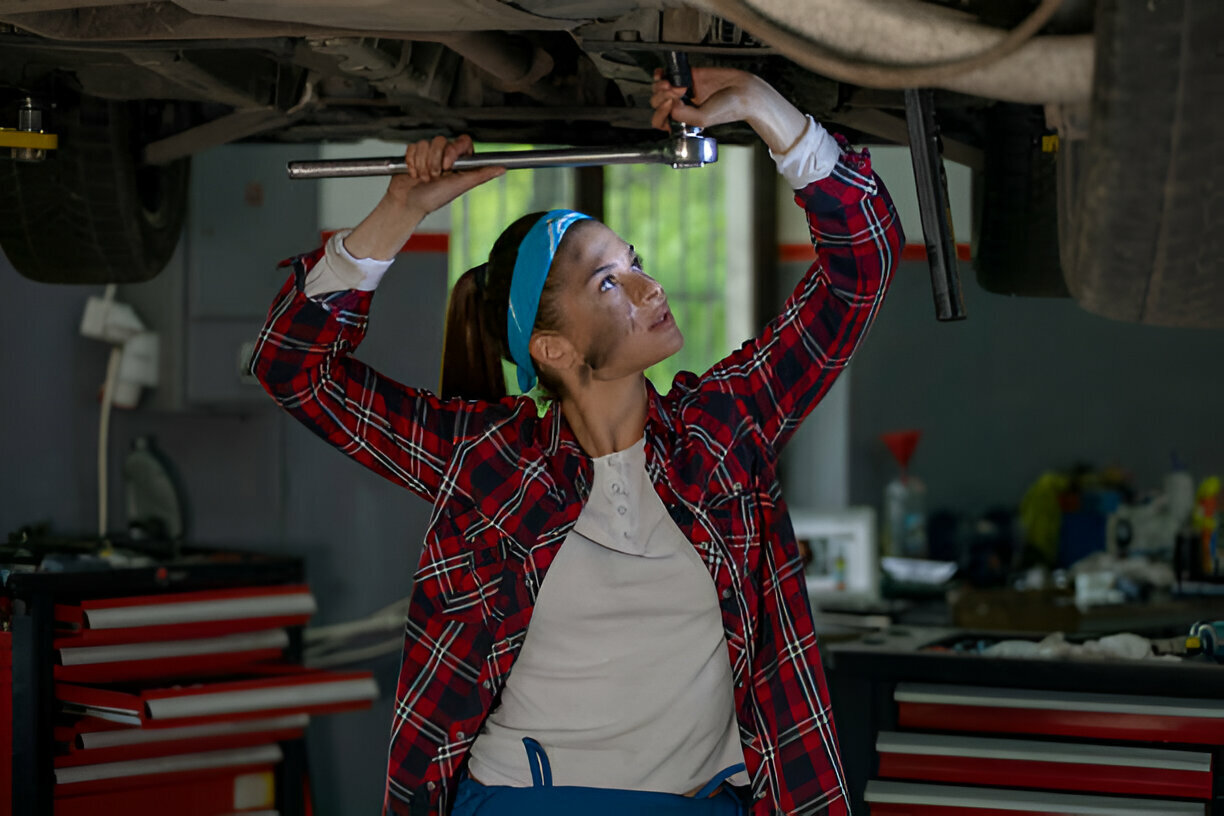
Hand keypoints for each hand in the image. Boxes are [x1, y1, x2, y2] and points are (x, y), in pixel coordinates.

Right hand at [386, 134, 504, 216]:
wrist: (410, 204)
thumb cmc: (435, 198)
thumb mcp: (460, 186)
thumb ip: (481, 175)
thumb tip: (502, 169)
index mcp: (460, 161)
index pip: (462, 141)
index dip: (453, 150)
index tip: (447, 165)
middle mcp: (446, 155)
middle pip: (441, 140)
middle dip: (434, 161)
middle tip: (434, 177)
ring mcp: (430, 154)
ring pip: (425, 144)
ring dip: (422, 164)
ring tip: (424, 178)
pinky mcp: (415, 154)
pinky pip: (413, 147)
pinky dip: (411, 162)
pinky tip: (414, 174)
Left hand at [649, 67, 758, 131]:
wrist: (742, 90)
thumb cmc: (728, 109)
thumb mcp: (703, 119)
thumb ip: (683, 115)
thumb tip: (670, 103)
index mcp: (683, 122)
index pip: (660, 121)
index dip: (660, 113)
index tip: (670, 105)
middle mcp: (681, 108)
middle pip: (657, 104)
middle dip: (662, 97)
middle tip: (678, 93)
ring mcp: (683, 92)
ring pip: (659, 90)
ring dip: (661, 86)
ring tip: (673, 84)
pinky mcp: (688, 77)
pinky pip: (667, 75)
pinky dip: (661, 74)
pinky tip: (663, 73)